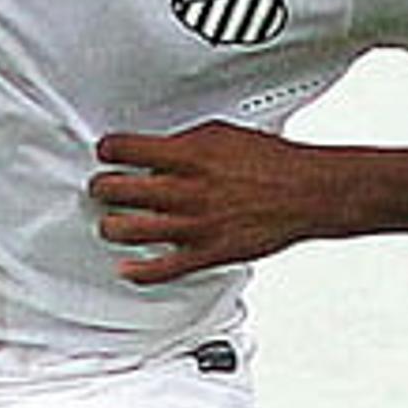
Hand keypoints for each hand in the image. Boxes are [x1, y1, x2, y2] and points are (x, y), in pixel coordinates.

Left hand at [91, 121, 337, 282]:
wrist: (305, 192)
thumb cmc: (272, 164)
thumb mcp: (221, 135)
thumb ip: (185, 144)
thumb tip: (161, 149)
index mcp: (187, 156)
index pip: (123, 150)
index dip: (108, 150)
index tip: (107, 154)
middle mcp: (184, 191)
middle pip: (115, 190)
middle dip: (102, 188)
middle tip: (102, 188)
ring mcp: (193, 225)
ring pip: (127, 230)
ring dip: (112, 226)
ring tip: (113, 223)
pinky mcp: (206, 253)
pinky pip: (161, 270)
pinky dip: (138, 271)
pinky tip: (130, 266)